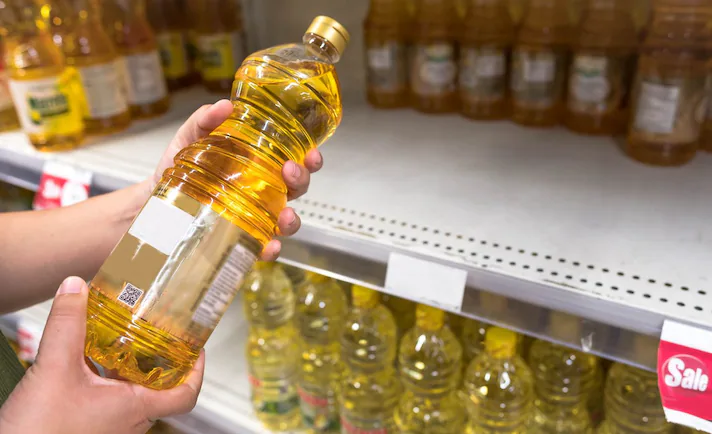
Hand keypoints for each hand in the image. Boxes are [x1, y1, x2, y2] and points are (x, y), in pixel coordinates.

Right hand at [0, 277, 204, 433]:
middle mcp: (128, 422)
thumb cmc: (38, 432)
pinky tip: (86, 359)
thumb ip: (67, 325)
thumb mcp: (54, 368)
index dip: (197, 370)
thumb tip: (76, 287)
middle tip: (156, 332)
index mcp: (135, 409)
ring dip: (129, 365)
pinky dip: (104, 377)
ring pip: (131, 392)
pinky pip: (107, 399)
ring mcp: (109, 427)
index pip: (186, 395)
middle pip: (159, 387)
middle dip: (158, 358)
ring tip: (121, 337)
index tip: (197, 348)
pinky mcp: (87, 427)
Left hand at [151, 100, 323, 260]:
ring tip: (284, 216)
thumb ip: (205, 120)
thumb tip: (224, 106)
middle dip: (301, 180)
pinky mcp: (241, 240)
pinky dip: (270, 249)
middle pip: (296, 189)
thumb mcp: (190, 138)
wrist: (154, 202)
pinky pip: (263, 248)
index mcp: (260, 166)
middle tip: (290, 170)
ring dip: (292, 220)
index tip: (311, 153)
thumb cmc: (179, 170)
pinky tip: (269, 246)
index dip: (309, 159)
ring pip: (286, 222)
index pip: (294, 161)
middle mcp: (264, 193)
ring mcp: (255, 218)